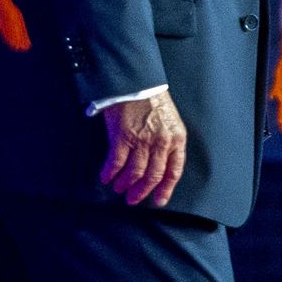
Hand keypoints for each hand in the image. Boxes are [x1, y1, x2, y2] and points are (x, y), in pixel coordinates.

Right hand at [99, 91, 189, 205]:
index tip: (158, 200)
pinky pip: (116, 163)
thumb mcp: (170, 122)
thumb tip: (158, 167)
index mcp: (176, 138)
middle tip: (133, 199)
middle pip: (153, 176)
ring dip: (125, 184)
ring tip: (118, 188)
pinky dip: (110, 173)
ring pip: (135, 173)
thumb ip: (168, 143)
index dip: (166, 189)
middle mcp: (161, 142)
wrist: (136, 81)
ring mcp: (142, 140)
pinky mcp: (122, 136)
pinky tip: (106, 177)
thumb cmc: (152, 100)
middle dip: (142, 192)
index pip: (174, 171)